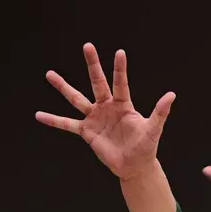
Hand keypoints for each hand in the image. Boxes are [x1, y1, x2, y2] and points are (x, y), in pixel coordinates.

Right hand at [35, 45, 175, 180]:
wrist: (134, 166)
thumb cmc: (145, 147)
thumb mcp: (153, 129)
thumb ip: (160, 112)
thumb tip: (171, 95)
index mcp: (124, 104)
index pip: (120, 83)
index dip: (120, 69)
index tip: (120, 52)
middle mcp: (107, 107)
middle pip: (97, 82)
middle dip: (93, 65)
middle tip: (87, 45)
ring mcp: (94, 118)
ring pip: (76, 98)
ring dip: (63, 86)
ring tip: (49, 74)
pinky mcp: (86, 132)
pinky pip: (67, 124)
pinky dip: (53, 120)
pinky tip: (39, 115)